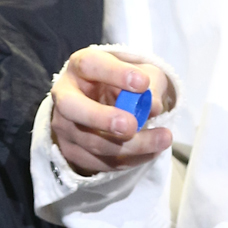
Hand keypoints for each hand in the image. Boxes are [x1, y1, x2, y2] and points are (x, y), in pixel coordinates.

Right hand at [51, 48, 172, 175]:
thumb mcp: (143, 73)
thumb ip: (150, 84)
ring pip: (91, 141)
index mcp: (81, 66)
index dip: (115, 74)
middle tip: (132, 125)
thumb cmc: (126, 83)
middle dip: (103, 119)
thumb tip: (153, 107)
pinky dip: (128, 159)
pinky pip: (99, 162)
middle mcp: (65, 94)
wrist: (110, 104)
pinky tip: (151, 152)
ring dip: (130, 145)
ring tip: (163, 139)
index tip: (143, 83)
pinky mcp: (71, 152)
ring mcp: (64, 126)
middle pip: (73, 107)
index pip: (90, 65)